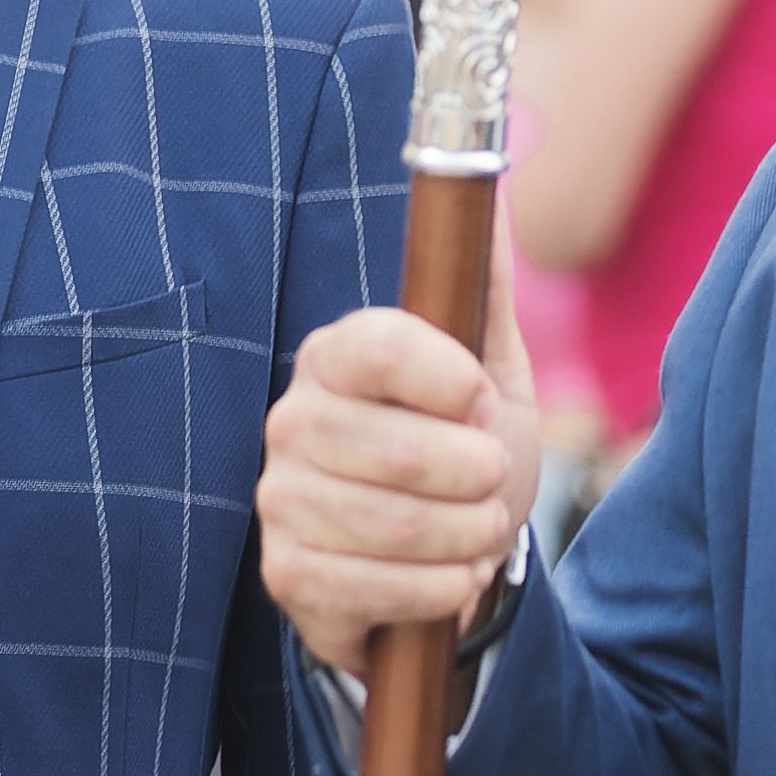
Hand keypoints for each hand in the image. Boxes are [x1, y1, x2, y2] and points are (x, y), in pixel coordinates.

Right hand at [258, 230, 542, 680]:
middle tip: (489, 481)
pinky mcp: (284, 573)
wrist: (443, 559)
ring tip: (475, 531)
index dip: (446, 377)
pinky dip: (443, 590)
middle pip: (399, 449)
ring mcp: (280, 498)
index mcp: (335, 357)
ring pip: (400, 525)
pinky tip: (448, 578)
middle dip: (478, 477)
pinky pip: (381, 587)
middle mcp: (291, 420)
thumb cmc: (463, 454)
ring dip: (470, 539)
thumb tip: (495, 185)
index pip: (378, 344)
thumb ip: (481, 286)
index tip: (479, 398)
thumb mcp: (488, 368)